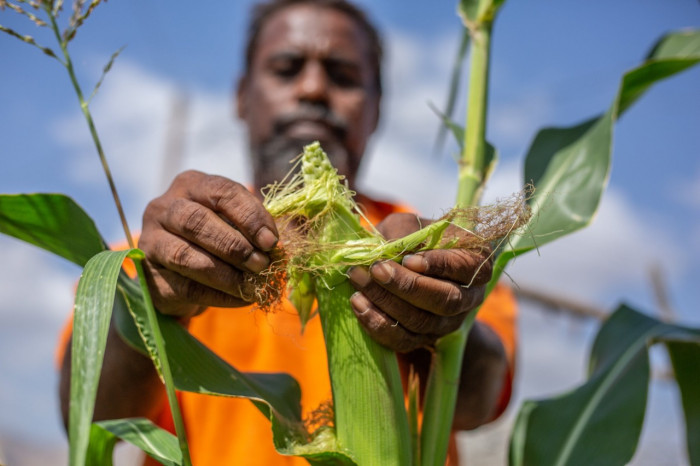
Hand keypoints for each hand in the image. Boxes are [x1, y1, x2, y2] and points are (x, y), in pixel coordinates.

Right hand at [138, 170, 278, 317]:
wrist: (180, 272)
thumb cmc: (215, 237)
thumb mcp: (232, 221)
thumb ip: (251, 225)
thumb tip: (272, 243)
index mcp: (190, 185)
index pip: (220, 191)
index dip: (249, 216)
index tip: (271, 241)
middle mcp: (163, 208)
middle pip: (197, 221)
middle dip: (235, 245)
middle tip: (262, 264)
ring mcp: (151, 242)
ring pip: (185, 256)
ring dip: (226, 273)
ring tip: (252, 284)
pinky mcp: (149, 276)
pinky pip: (185, 287)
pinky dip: (218, 295)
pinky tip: (241, 298)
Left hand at [348, 213, 491, 351]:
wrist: (402, 267)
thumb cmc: (410, 239)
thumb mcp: (408, 226)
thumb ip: (402, 233)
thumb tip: (387, 250)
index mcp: (475, 262)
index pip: (465, 268)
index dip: (439, 265)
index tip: (409, 259)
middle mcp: (469, 297)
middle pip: (445, 300)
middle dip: (407, 286)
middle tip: (376, 269)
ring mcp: (447, 323)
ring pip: (422, 322)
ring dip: (386, 302)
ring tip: (358, 280)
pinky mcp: (424, 340)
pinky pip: (403, 340)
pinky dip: (377, 323)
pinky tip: (358, 303)